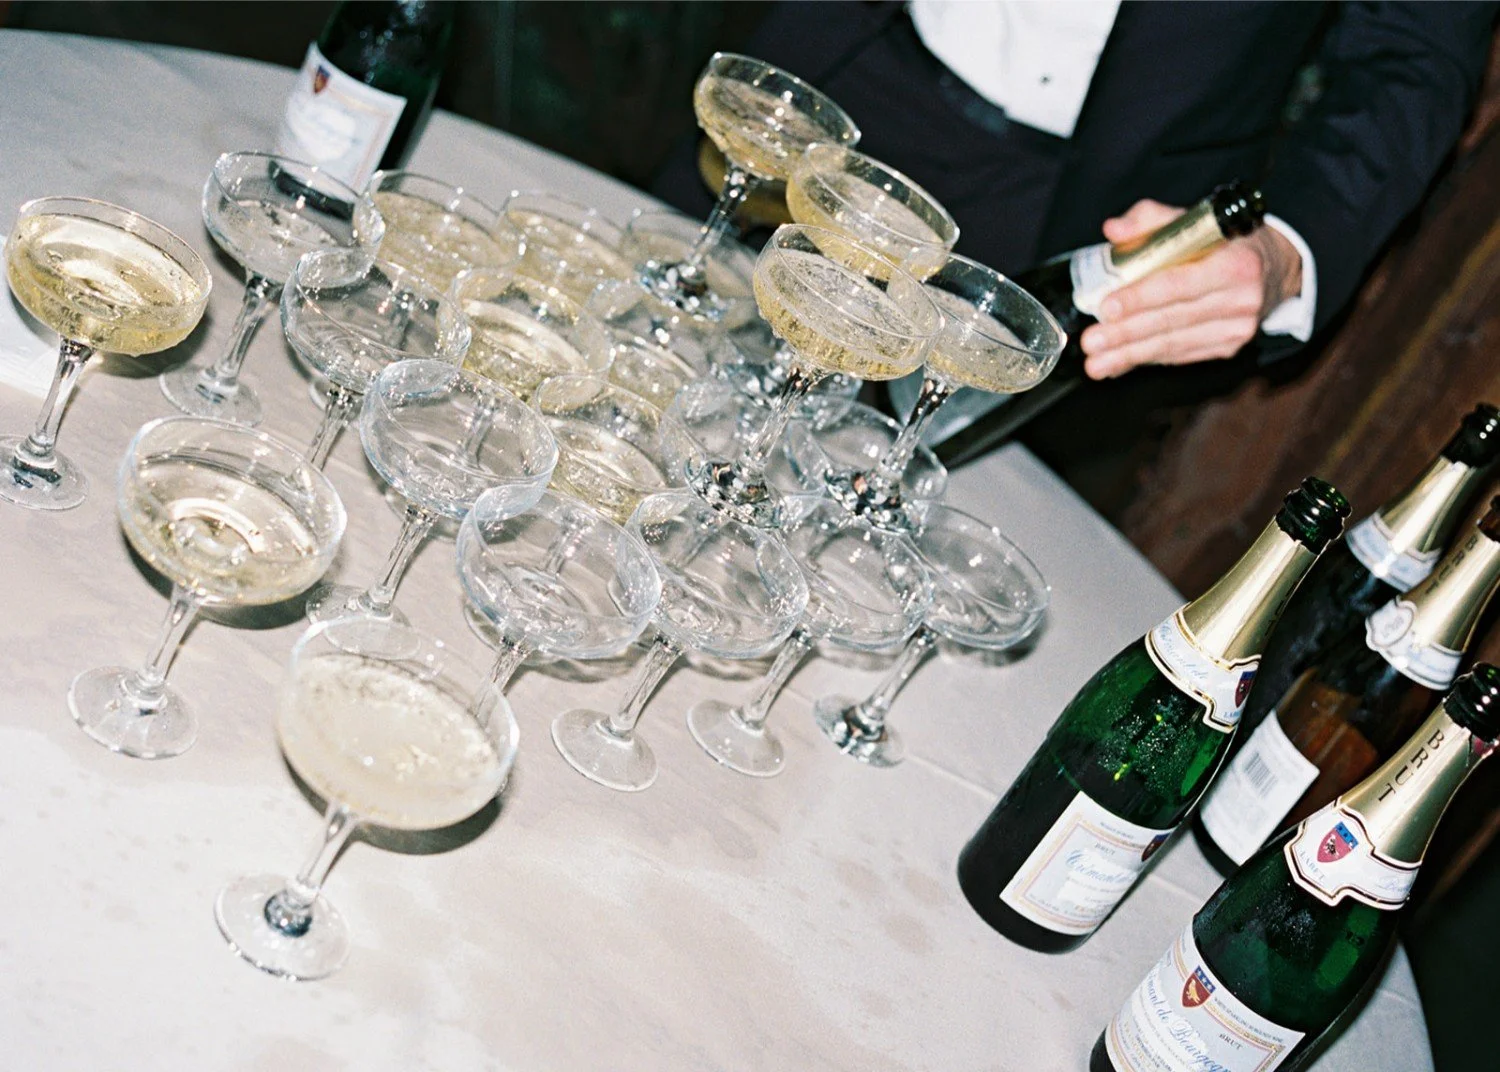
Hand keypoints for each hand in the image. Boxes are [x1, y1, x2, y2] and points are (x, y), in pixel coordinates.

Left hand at [1079, 199, 1302, 379]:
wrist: (1274, 267)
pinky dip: (1145, 359)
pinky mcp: (1228, 346)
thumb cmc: (1224, 241)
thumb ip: (1151, 219)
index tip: (1107, 308)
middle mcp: (1240, 299)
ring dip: (1129, 355)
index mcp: (1234, 263)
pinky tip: (1119, 363)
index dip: (1141, 297)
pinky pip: (1179, 354)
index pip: (1178, 283)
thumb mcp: (1196, 219)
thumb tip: (1113, 230)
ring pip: (1172, 343)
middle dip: (1125, 335)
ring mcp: (1236, 328)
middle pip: (1171, 319)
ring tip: (1096, 362)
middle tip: (1090, 342)